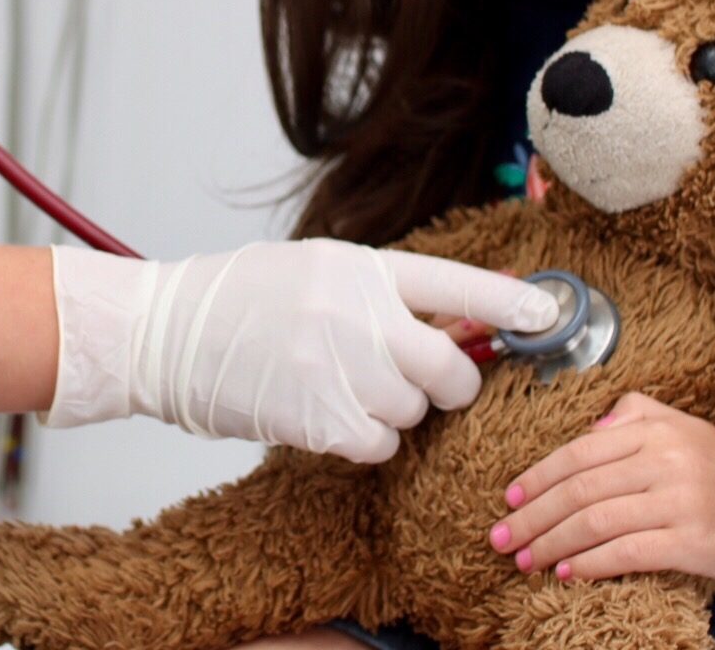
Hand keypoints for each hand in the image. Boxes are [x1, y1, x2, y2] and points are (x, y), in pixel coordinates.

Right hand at [44, 239, 560, 462]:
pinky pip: (381, 445)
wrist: (165, 333)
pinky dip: (365, 441)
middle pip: (452, 369)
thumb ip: (384, 291)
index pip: (457, 284)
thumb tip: (462, 316)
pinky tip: (328, 417)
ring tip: (342, 389)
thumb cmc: (239, 300)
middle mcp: (358, 314)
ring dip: (392, 412)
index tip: (549, 315)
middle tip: (416, 380)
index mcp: (360, 268)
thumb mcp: (316, 271)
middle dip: (447, 383)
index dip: (511, 304)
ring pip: (415, 413)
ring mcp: (341, 367)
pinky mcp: (321, 418)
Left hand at [488, 392, 714, 581]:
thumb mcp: (685, 427)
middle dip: (534, 516)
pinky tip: (566, 572)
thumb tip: (588, 429)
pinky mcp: (692, 541)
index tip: (511, 499)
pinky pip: (628, 551)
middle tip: (502, 537)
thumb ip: (634, 416)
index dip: (539, 477)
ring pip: (597, 521)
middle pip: (580, 489)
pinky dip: (591, 563)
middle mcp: (665, 460)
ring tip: (525, 560)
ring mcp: (679, 501)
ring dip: (552, 543)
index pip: (579, 452)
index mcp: (655, 432)